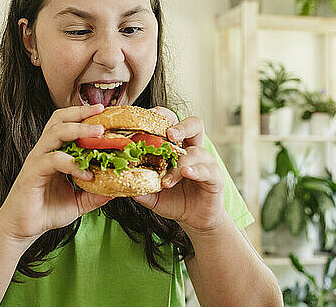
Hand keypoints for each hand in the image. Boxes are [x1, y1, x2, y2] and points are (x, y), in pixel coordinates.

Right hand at [0, 104, 112, 242]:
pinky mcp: (32, 173)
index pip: (67, 124)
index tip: (104, 111)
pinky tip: (85, 173)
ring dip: (78, 130)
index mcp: (54, 152)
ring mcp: (37, 160)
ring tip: (99, 133)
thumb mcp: (78, 202)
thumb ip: (95, 195)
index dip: (84, 116)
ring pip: (55, 133)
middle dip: (81, 113)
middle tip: (102, 113)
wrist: (22, 229)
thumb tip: (116, 191)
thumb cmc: (46, 211)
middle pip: (59, 119)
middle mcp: (44, 151)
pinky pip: (52, 160)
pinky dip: (71, 163)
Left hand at [133, 107, 227, 234]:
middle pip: (194, 125)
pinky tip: (186, 173)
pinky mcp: (215, 177)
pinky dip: (195, 170)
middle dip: (181, 126)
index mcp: (177, 148)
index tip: (149, 116)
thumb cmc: (174, 201)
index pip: (172, 124)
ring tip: (166, 180)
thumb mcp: (152, 194)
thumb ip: (139, 187)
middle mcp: (193, 150)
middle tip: (168, 134)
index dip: (163, 117)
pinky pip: (207, 170)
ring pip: (196, 151)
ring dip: (179, 164)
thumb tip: (120, 181)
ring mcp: (206, 162)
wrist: (194, 219)